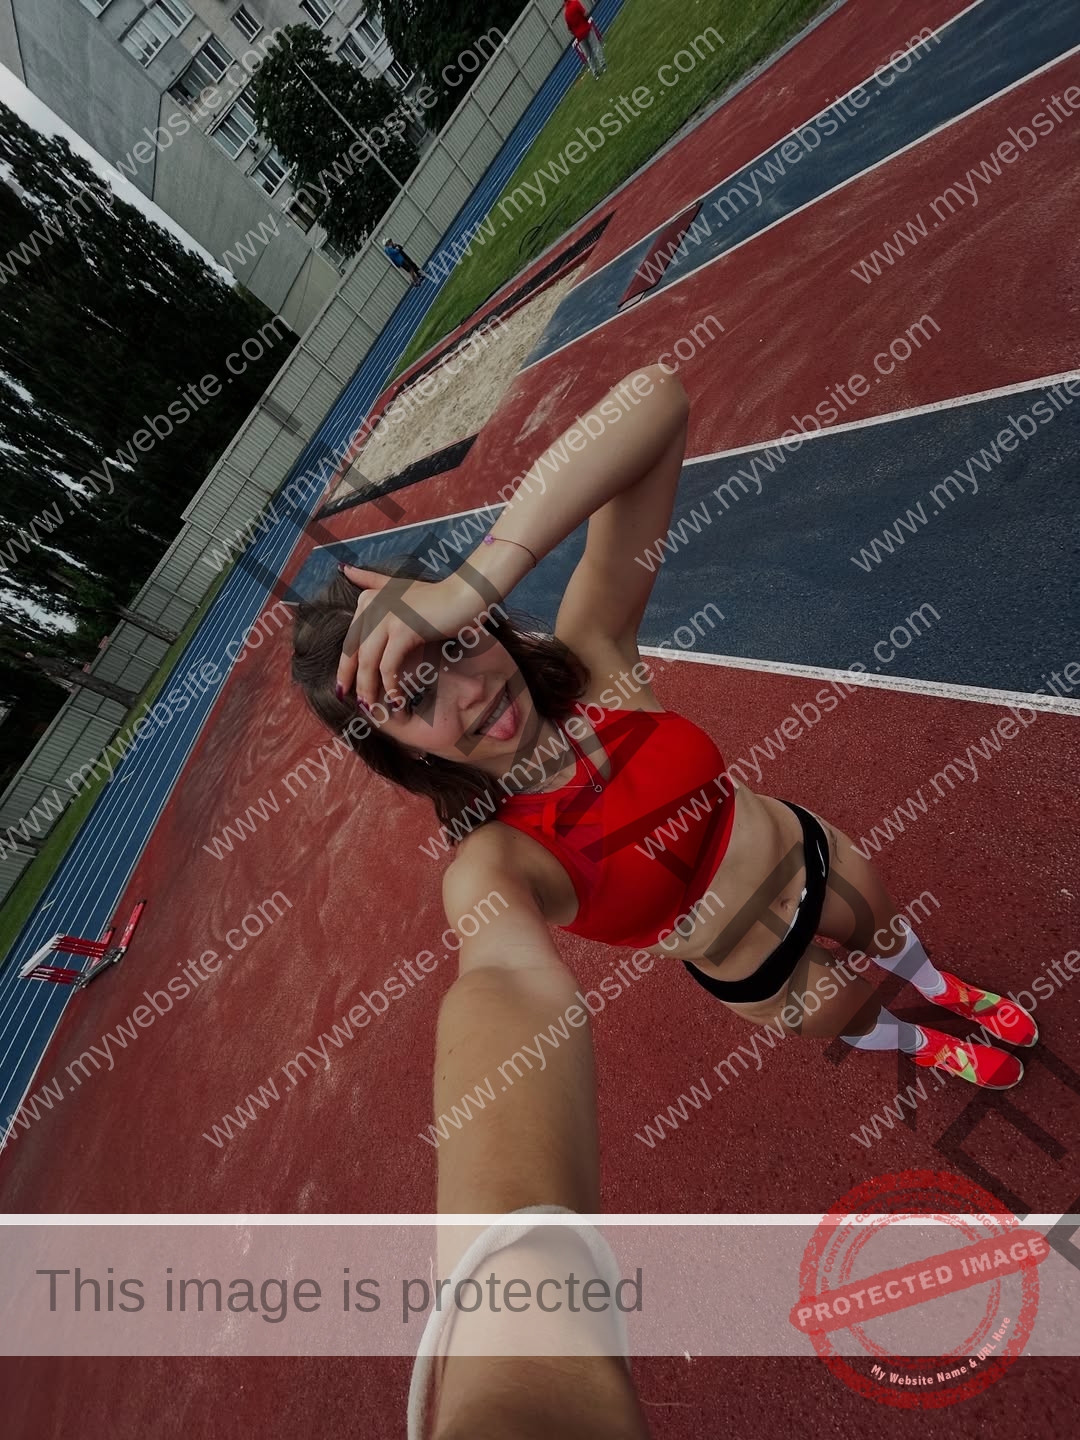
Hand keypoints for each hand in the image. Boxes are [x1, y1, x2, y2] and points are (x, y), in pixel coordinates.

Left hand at [335, 566, 494, 709]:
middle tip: (357, 704)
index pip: (350, 641)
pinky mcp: (403, 630)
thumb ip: (370, 580)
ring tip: (375, 708)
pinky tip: (397, 699)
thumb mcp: (397, 585)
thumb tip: (343, 569)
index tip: (344, 689)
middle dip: (352, 681)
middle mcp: (371, 606)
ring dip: (370, 689)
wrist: (464, 595)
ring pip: (369, 663)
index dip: (345, 667)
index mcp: (367, 599)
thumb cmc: (435, 595)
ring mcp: (386, 617)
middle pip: (354, 653)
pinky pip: (389, 667)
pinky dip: (391, 686)